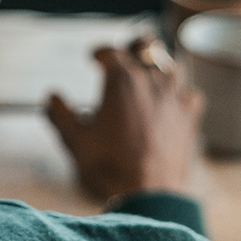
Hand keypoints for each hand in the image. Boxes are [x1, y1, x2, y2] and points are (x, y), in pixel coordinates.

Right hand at [45, 36, 203, 203]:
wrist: (146, 194)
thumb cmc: (108, 165)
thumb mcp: (74, 139)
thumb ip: (59, 114)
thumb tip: (51, 98)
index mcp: (121, 80)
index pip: (110, 52)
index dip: (99, 53)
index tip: (93, 57)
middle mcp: (151, 81)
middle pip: (146, 47)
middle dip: (134, 46)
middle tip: (126, 53)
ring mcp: (174, 98)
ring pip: (172, 66)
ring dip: (159, 65)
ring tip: (149, 72)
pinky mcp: (189, 118)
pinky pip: (190, 95)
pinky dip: (181, 94)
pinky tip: (174, 102)